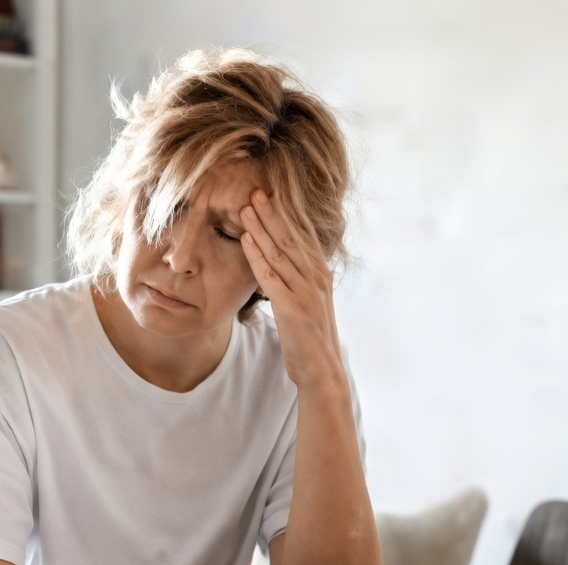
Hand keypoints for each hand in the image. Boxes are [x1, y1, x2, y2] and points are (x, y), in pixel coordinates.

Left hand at [239, 190, 342, 387]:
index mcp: (321, 275)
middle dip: (272, 214)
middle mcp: (316, 278)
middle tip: (255, 192)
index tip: (270, 197)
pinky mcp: (291, 305)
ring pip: (279, 252)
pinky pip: (270, 274)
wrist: (322, 370)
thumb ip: (301, 283)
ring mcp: (305, 291)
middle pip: (290, 239)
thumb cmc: (312, 340)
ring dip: (260, 228)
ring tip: (245, 208)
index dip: (285, 216)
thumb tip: (288, 266)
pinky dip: (257, 255)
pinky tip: (246, 239)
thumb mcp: (310, 305)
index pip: (301, 238)